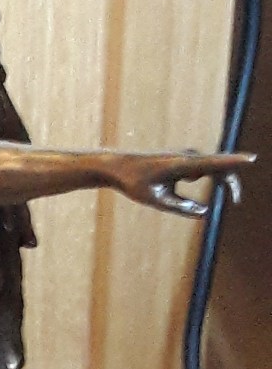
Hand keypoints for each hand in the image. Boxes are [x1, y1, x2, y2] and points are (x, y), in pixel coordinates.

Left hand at [109, 151, 254, 216]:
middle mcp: (187, 156)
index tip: (252, 159)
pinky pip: (202, 169)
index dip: (234, 162)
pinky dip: (200, 179)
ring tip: (179, 190)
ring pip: (212, 168)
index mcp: (181, 164)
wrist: (116, 166)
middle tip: (236, 200)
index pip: (214, 162)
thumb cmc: (134, 183)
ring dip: (213, 182)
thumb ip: (182, 208)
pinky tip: (164, 183)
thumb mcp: (157, 201)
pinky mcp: (183, 160)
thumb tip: (204, 212)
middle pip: (221, 167)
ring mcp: (187, 156)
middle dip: (230, 183)